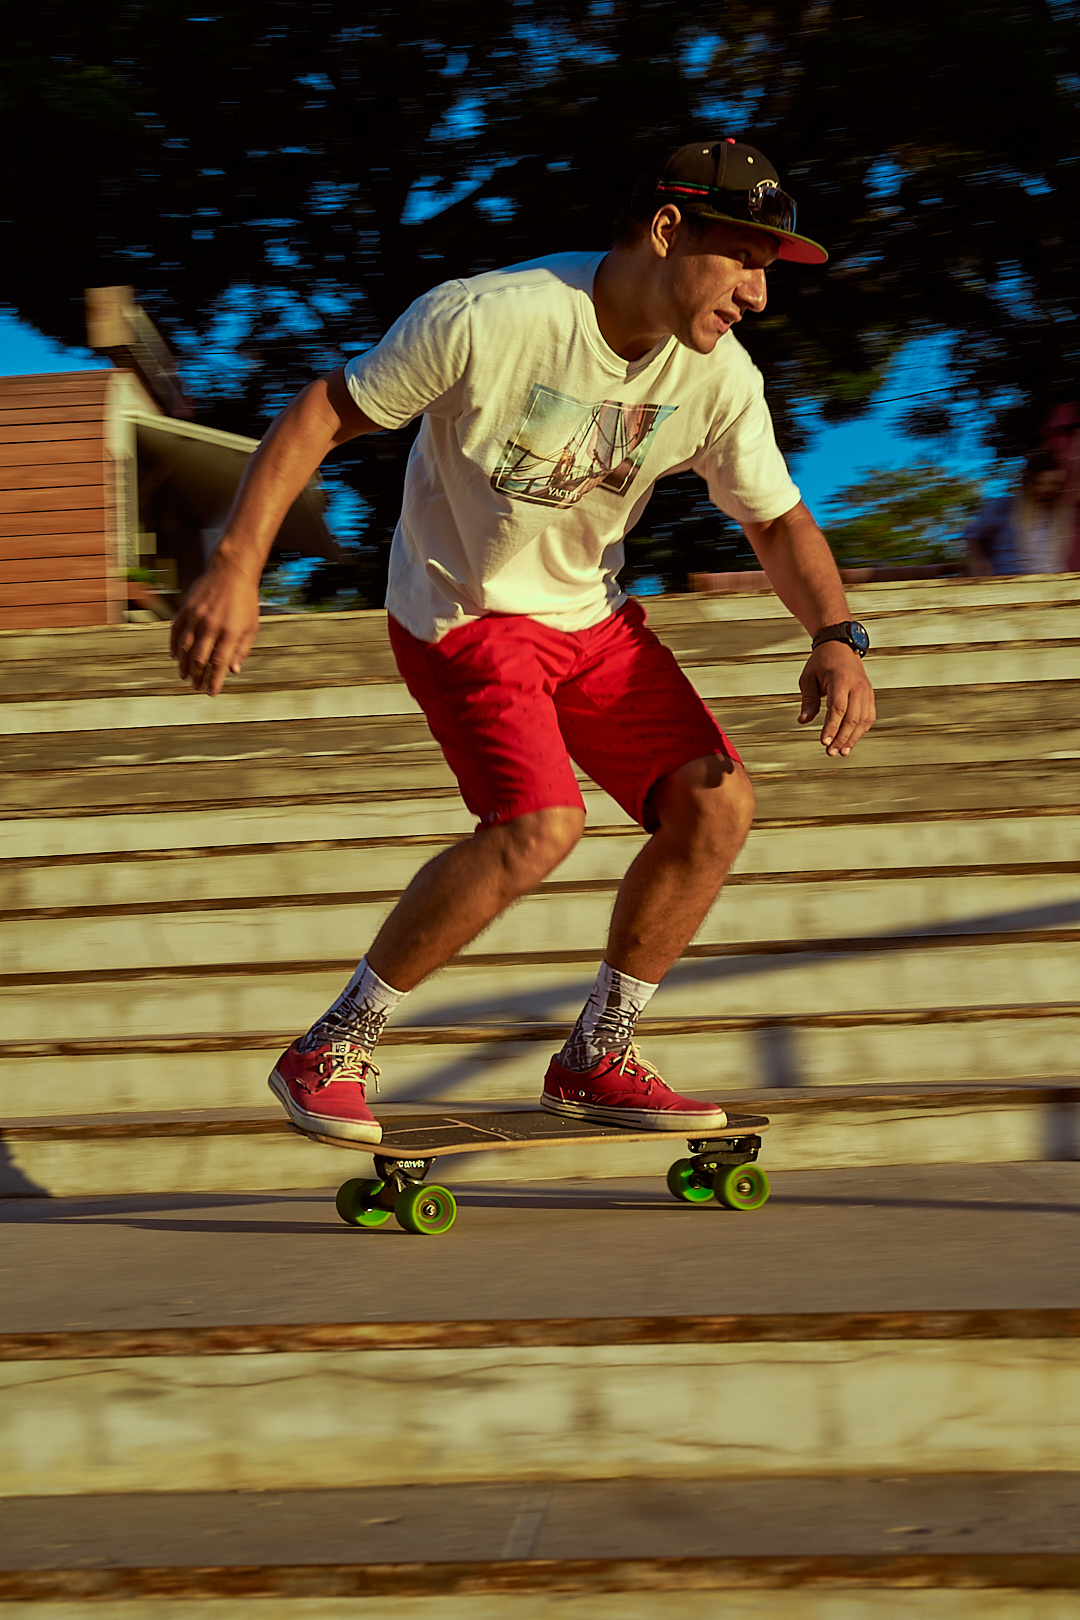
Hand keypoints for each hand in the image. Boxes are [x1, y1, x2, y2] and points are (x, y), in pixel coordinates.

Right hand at [169, 557, 260, 694]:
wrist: (231, 571)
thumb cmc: (245, 600)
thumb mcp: (251, 626)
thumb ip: (242, 649)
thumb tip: (233, 670)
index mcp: (230, 632)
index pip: (219, 663)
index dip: (214, 680)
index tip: (211, 692)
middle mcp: (212, 625)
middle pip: (199, 659)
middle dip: (197, 676)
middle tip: (196, 686)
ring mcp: (197, 616)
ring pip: (184, 647)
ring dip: (183, 665)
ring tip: (185, 676)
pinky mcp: (186, 608)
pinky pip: (176, 631)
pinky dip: (173, 645)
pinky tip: (174, 656)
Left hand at [797, 642, 875, 756]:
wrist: (841, 647)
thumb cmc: (822, 662)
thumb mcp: (808, 678)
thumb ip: (808, 700)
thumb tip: (803, 720)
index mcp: (841, 679)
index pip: (838, 708)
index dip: (831, 727)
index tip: (824, 742)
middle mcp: (858, 686)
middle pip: (852, 718)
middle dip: (841, 738)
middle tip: (831, 752)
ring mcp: (866, 691)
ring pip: (863, 720)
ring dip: (852, 738)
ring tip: (842, 752)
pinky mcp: (870, 696)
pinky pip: (869, 717)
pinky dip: (861, 731)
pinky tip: (851, 741)